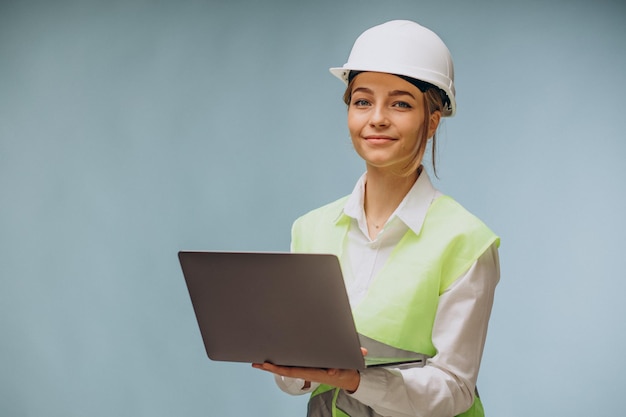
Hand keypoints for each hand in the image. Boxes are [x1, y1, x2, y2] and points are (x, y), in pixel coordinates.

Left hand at [252, 348, 366, 392]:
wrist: (346, 376)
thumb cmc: (343, 371)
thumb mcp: (342, 369)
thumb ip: (337, 369)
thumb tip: (332, 371)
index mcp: (310, 372)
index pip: (290, 371)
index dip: (277, 368)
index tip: (266, 365)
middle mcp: (305, 371)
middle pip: (283, 370)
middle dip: (269, 367)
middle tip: (256, 363)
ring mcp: (305, 369)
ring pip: (285, 367)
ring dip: (272, 365)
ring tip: (259, 360)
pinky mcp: (307, 365)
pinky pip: (291, 364)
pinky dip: (281, 362)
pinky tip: (274, 360)